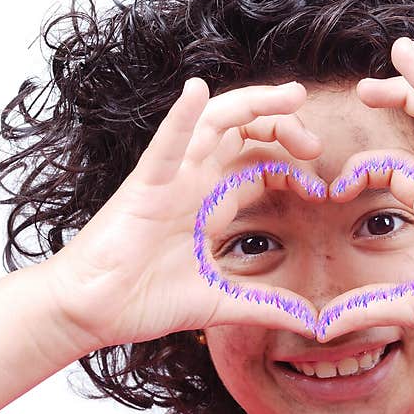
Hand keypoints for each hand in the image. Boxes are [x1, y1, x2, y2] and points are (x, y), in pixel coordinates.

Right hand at [40, 78, 323, 351]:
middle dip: (283, 127)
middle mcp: (194, 183)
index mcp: (210, 205)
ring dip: (253, 104)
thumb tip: (314, 323)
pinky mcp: (145, 186)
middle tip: (314, 142)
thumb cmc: (144, 301)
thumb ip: (267, 307)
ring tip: (291, 96)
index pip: (258, 167)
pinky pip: (165, 144)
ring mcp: (171, 179)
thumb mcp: (222, 303)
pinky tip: (197, 90)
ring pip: (215, 124)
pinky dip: (181, 117)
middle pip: (244, 135)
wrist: (92, 313)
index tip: (321, 190)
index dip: (292, 169)